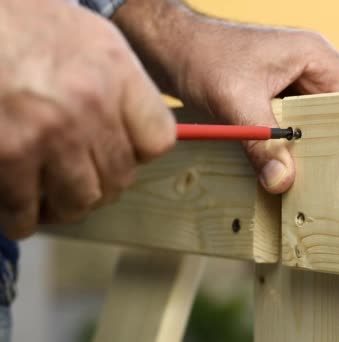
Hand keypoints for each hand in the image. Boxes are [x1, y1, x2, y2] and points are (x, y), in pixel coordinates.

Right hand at [0, 0, 175, 238]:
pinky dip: (22, 219)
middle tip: (84, 184)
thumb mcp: (89, 36)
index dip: (140, 155)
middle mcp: (90, 105)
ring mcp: (50, 133)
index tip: (124, 155)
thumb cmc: (21, 19)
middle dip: (102, 187)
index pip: (158, 139)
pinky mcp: (8, 154)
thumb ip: (118, 82)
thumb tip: (128, 128)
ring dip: (67, 209)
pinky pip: (24, 208)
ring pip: (79, 201)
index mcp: (116, 72)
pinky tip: (18, 214)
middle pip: (120, 177)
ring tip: (54, 204)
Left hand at [114, 1, 338, 193]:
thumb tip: (281, 181)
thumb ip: (260, 141)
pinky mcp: (279, 97)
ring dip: (320, 146)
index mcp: (314, 55)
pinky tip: (296, 167)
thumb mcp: (234, 100)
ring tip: (325, 178)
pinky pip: (301, 124)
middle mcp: (312, 67)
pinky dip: (299, 145)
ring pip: (323, 120)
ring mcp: (296, 82)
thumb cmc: (202, 57)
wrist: (169, 47)